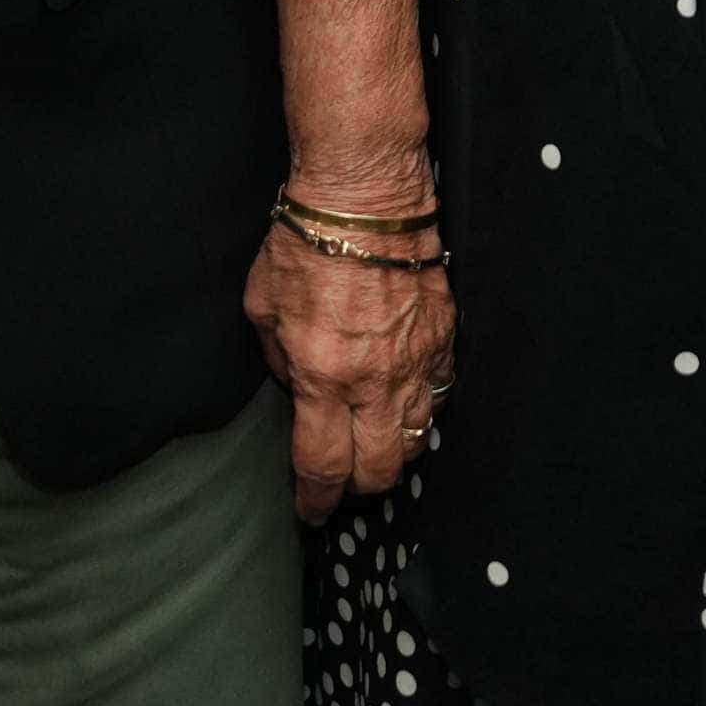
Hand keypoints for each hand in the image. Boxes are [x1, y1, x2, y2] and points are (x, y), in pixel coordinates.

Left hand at [248, 207, 451, 522]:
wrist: (365, 195)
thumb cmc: (304, 242)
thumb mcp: (262, 307)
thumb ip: (280, 362)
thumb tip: (298, 391)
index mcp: (322, 375)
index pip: (323, 465)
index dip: (316, 499)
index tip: (311, 509)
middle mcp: (374, 379)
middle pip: (379, 469)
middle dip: (358, 486)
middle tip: (344, 479)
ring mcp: (416, 361)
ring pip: (415, 438)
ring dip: (392, 449)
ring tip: (374, 441)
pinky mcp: (443, 337)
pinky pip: (440, 393)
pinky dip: (422, 406)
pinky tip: (405, 398)